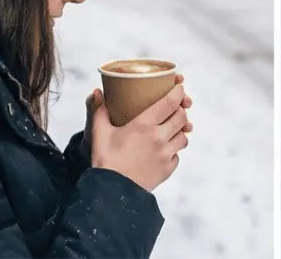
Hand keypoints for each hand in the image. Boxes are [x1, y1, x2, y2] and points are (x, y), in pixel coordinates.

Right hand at [88, 74, 193, 191]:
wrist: (111, 194)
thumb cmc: (105, 161)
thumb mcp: (99, 133)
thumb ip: (98, 110)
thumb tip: (97, 91)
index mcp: (144, 125)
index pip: (170, 102)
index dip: (178, 92)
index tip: (179, 87)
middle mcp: (158, 138)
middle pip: (181, 116)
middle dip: (180, 109)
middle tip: (174, 107)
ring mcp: (164, 155)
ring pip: (183, 135)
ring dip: (179, 130)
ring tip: (170, 128)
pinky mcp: (167, 170)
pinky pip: (177, 155)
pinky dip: (174, 150)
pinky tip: (164, 148)